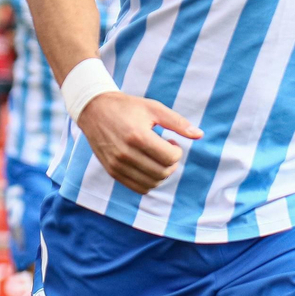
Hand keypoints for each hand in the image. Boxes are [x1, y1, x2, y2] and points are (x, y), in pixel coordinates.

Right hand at [76, 92, 202, 195]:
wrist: (94, 110)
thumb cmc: (127, 107)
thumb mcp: (153, 108)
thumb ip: (177, 122)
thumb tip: (200, 135)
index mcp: (138, 136)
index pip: (169, 158)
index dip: (177, 151)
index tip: (172, 141)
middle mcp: (126, 153)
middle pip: (162, 172)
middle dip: (171, 163)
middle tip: (167, 150)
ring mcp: (117, 165)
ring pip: (151, 183)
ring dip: (161, 173)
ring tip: (156, 157)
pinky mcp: (112, 171)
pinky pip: (138, 188)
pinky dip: (149, 181)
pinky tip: (147, 165)